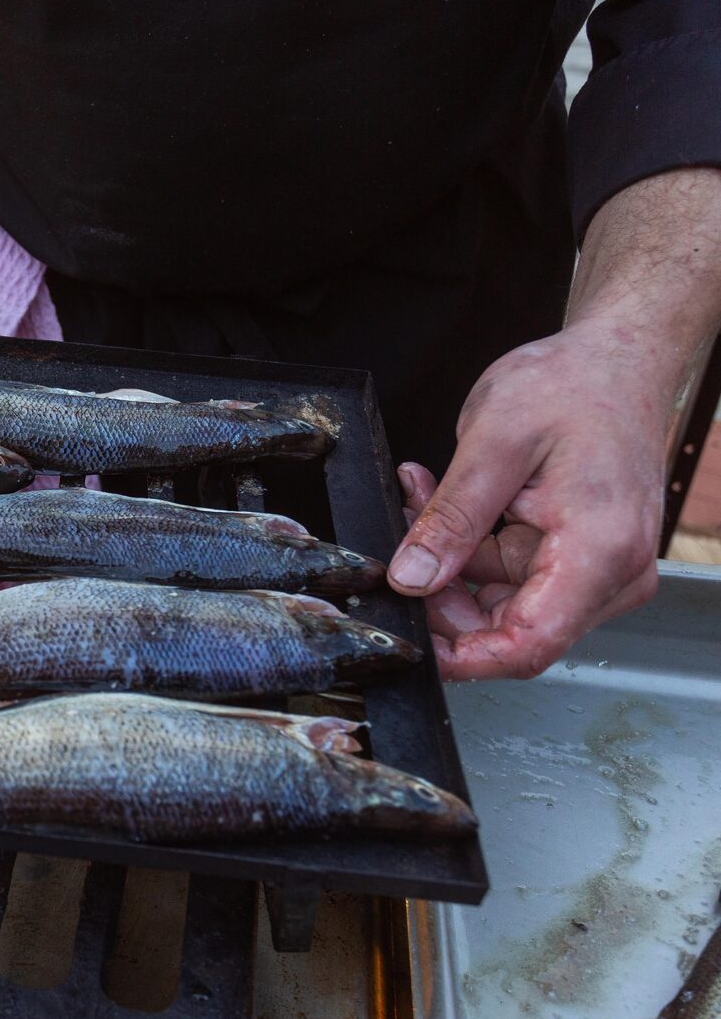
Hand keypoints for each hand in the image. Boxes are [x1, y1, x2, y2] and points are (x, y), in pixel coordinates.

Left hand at [388, 322, 663, 678]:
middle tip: (401, 537)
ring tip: (419, 496)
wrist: (618, 360)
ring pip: (498, 602)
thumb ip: (451, 518)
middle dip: (440, 594)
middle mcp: (609, 574)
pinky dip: (464, 543)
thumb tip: (410, 578)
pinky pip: (505, 573)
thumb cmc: (575, 386)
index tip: (409, 639)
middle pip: (508, 628)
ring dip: (446, 560)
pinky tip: (438, 497)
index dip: (462, 658)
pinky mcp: (575, 556)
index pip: (528, 645)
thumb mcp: (494, 443)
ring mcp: (594, 569)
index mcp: (599, 552)